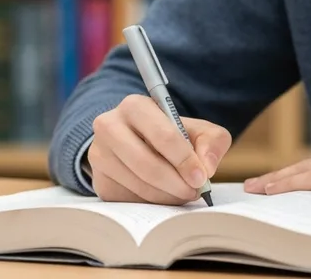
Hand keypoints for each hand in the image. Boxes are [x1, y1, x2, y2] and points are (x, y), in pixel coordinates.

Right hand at [88, 94, 231, 204]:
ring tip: (184, 193)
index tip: (201, 177)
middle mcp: (109, 127)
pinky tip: (165, 195)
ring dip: (167, 196)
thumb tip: (207, 167)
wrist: (138, 141)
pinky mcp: (99, 181)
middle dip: (176, 183)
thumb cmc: (171, 134)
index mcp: (135, 106)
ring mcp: (99, 155)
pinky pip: (129, 200)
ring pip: (138, 185)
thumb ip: (212, 141)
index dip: (184, 159)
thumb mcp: (197, 130)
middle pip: (146, 164)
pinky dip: (153, 203)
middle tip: (195, 191)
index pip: (162, 135)